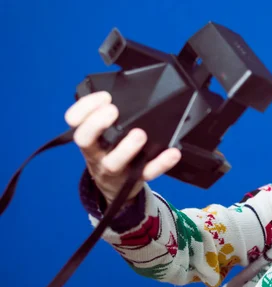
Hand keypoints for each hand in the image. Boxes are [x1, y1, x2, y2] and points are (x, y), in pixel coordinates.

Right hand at [65, 91, 181, 204]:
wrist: (113, 186)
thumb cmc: (108, 152)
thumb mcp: (100, 136)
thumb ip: (105, 116)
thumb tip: (120, 91)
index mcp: (88, 139)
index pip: (74, 122)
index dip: (84, 108)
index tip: (105, 96)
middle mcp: (96, 153)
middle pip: (86, 141)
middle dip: (96, 124)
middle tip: (112, 110)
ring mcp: (114, 168)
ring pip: (114, 162)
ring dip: (127, 148)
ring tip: (140, 134)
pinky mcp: (134, 179)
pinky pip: (148, 173)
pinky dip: (161, 163)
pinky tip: (173, 153)